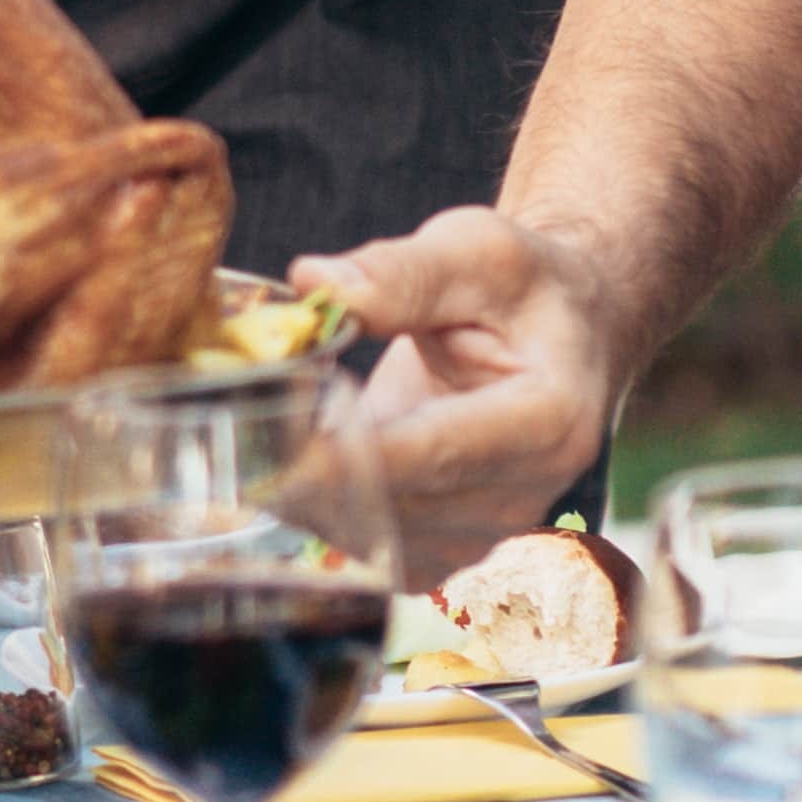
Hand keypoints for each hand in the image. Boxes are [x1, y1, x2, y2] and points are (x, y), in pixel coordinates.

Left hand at [285, 203, 637, 582]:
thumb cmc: (524, 290)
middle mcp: (527, 491)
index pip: (439, 453)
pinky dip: (323, 517)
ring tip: (254, 443)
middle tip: (235, 440)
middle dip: (312, 479)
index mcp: (549, 418)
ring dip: (309, 501)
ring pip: (379, 541)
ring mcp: (489, 530)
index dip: (352, 458)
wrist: (567, 337)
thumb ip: (405, 271)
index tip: (274, 453)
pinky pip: (375, 552)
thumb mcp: (480, 249)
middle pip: (401, 507)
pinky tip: (287, 468)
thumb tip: (316, 284)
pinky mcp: (450, 545)